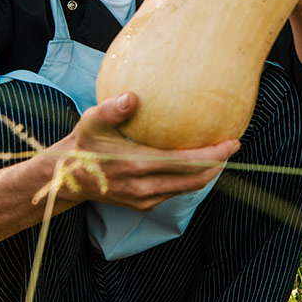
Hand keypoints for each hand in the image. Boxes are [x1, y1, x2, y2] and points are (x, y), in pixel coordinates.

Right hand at [54, 92, 239, 211]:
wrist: (67, 179)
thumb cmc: (83, 144)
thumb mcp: (91, 122)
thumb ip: (112, 110)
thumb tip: (132, 96)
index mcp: (136, 166)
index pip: (185, 163)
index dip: (213, 155)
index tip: (232, 142)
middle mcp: (144, 187)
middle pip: (194, 180)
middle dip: (218, 164)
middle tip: (233, 145)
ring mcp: (145, 199)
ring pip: (187, 188)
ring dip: (206, 173)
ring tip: (220, 154)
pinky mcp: (144, 205)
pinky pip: (176, 193)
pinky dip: (191, 179)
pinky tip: (197, 165)